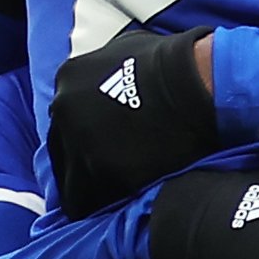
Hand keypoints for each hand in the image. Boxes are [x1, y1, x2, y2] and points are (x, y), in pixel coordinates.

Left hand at [50, 24, 223, 212]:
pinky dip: (106, 205)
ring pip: (72, 183)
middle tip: (108, 178)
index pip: (63, 121)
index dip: (82, 140)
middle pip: (62, 152)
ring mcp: (82, 144)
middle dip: (82, 166)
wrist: (197, 82)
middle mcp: (65, 111)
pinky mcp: (105, 172)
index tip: (102, 151)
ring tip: (115, 198)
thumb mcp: (123, 50)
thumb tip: (108, 81)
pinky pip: (93, 201)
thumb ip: (104, 70)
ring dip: (92, 190)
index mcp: (67, 81)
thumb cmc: (172, 63)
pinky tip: (121, 208)